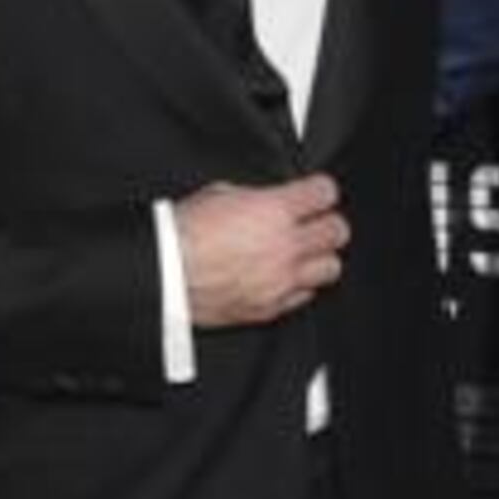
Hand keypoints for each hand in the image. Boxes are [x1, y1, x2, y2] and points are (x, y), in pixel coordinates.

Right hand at [173, 174, 345, 326]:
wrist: (161, 273)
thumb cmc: (180, 234)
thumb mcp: (219, 194)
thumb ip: (254, 197)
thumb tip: (265, 200)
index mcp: (274, 211)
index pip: (325, 193)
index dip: (320, 190)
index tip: (315, 193)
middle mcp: (285, 246)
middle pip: (338, 231)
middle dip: (327, 224)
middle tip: (314, 223)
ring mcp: (280, 280)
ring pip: (331, 268)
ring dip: (319, 258)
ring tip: (303, 254)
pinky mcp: (270, 307)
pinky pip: (304, 296)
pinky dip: (298, 286)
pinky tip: (282, 278)